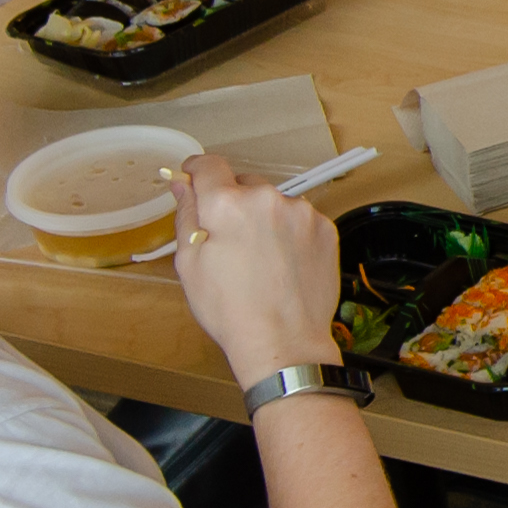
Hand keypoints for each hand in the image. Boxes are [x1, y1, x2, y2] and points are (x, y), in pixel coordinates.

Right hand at [168, 151, 345, 388]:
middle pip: (244, 186)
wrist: (282, 341)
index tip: (194, 177)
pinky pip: (300, 220)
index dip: (198, 170)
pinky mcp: (325, 228)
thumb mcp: (190, 263)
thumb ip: (186, 214)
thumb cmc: (230, 310)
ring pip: (274, 203)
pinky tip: (283, 264)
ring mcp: (301, 212)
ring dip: (265, 219)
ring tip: (260, 260)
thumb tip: (182, 183)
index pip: (209, 166)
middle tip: (230, 241)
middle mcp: (266, 199)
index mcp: (226, 204)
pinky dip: (290, 233)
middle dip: (234, 204)